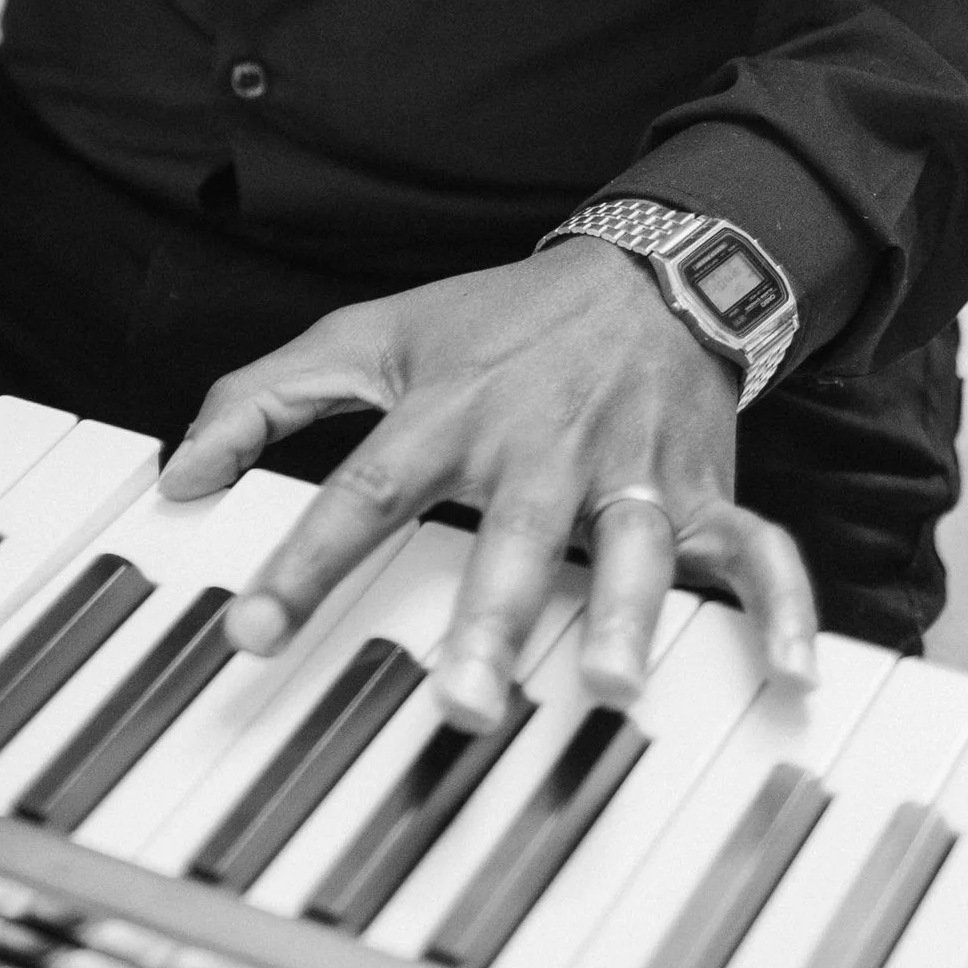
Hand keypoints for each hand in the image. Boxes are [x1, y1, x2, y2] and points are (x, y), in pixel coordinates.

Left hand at [160, 240, 816, 728]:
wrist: (645, 268)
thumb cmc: (494, 325)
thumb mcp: (367, 337)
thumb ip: (262, 401)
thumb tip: (176, 476)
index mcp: (448, 414)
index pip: (362, 491)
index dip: (302, 562)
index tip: (249, 633)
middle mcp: (540, 446)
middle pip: (510, 536)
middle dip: (488, 617)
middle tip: (461, 700)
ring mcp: (628, 470)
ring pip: (629, 546)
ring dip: (624, 615)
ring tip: (614, 687)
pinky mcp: (700, 490)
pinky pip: (755, 549)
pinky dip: (782, 605)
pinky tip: (791, 671)